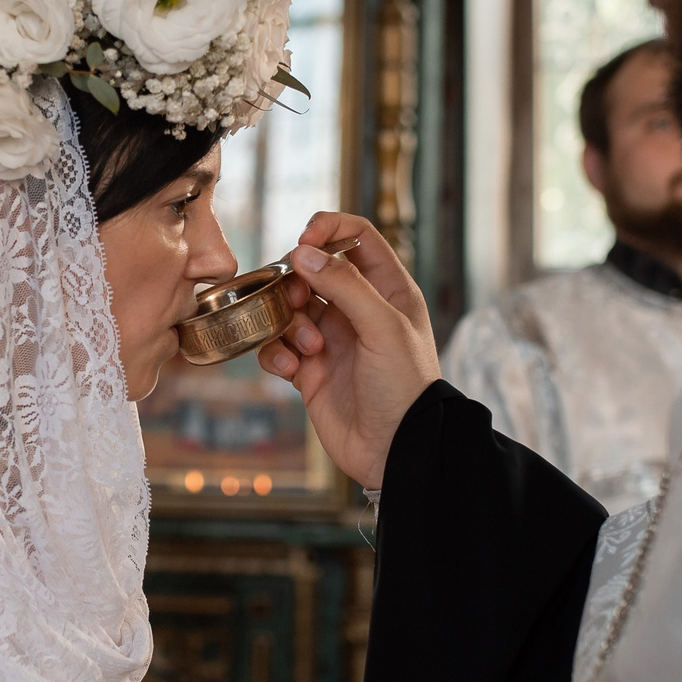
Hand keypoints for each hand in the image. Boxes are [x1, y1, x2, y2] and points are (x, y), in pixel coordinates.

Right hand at [256, 213, 439, 489]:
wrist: (396, 450)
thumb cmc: (405, 387)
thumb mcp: (383, 327)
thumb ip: (345, 284)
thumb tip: (303, 252)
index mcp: (387, 290)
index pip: (357, 237)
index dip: (328, 230)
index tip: (304, 241)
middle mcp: (358, 310)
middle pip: (314, 270)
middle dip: (298, 281)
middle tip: (298, 299)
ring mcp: (332, 339)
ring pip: (291, 308)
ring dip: (289, 322)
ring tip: (308, 349)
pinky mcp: (309, 370)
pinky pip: (278, 346)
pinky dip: (276, 352)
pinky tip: (291, 369)